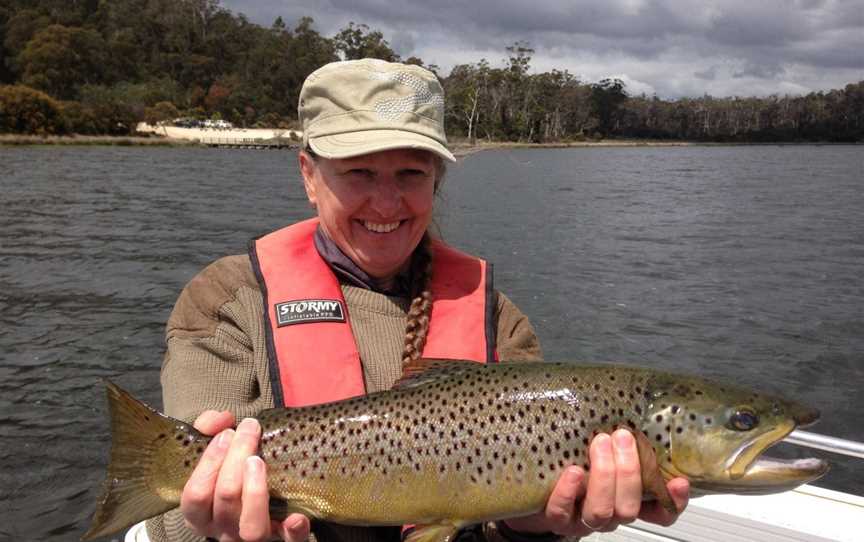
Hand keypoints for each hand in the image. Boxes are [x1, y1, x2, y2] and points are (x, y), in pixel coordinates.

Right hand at [180, 411, 311, 540]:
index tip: (227, 432)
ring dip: (254, 491)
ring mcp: (253, 539)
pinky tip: (297, 515)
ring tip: (259, 461)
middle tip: (250, 430)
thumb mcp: (217, 451)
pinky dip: (293, 531)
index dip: (209, 462)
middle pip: (225, 500)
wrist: (263, 504)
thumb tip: (219, 420)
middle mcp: (224, 530)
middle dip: (236, 459)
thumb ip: (211, 428)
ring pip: (251, 528)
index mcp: (202, 514)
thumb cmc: (234, 470)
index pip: (195, 496)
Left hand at [502, 429, 688, 536]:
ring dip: (604, 477)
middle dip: (628, 471)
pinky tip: (573, 472)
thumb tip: (638, 400)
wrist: (529, 482)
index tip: (680, 480)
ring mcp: (581, 517)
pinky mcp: (555, 518)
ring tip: (598, 443)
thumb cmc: (572, 454)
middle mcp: (608, 510)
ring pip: (602, 512)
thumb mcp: (601, 443)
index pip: (661, 509)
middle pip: (630, 508)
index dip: (673, 500)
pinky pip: (563, 513)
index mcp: (626, 495)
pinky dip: (569, 492)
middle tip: (621, 436)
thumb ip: (621, 434)